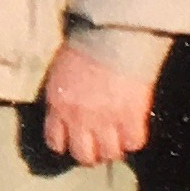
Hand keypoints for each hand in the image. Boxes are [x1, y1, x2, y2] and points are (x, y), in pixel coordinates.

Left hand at [38, 43, 158, 168]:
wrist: (110, 34)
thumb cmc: (84, 46)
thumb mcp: (60, 73)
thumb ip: (61, 97)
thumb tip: (65, 112)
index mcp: (58, 105)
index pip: (55, 141)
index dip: (66, 145)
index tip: (74, 143)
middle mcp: (79, 118)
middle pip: (83, 155)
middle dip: (91, 155)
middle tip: (99, 148)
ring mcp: (106, 120)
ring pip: (109, 154)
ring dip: (114, 150)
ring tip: (118, 142)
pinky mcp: (131, 116)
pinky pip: (133, 143)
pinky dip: (134, 140)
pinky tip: (134, 131)